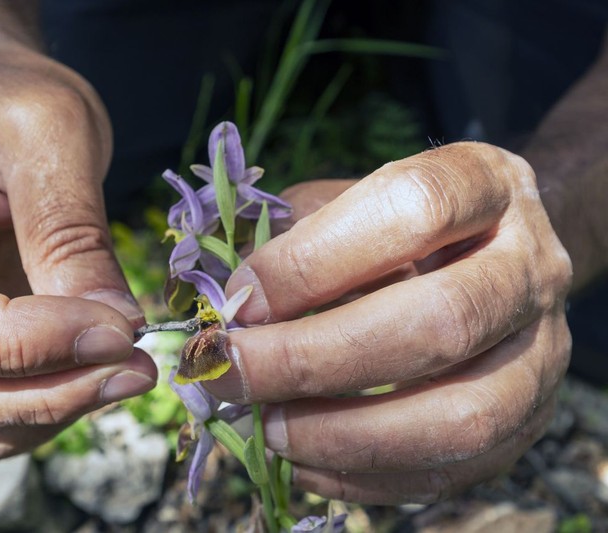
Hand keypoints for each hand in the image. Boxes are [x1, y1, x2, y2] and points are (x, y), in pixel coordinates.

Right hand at [0, 45, 155, 470]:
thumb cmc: (7, 97)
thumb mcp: (48, 128)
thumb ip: (70, 229)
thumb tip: (114, 329)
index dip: (17, 344)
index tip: (116, 330)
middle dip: (45, 392)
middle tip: (139, 365)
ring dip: (47, 415)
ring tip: (127, 369)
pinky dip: (40, 417)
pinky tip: (95, 374)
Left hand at [207, 142, 571, 503]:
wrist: (496, 255)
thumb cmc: (401, 225)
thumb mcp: (347, 200)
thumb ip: (290, 235)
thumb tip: (227, 304)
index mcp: (483, 184)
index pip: (411, 210)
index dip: (314, 260)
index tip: (240, 300)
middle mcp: (529, 266)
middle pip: (440, 320)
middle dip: (314, 359)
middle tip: (230, 372)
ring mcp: (541, 351)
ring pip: (461, 415)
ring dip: (345, 434)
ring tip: (267, 426)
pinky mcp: (531, 421)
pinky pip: (456, 470)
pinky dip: (368, 476)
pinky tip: (305, 460)